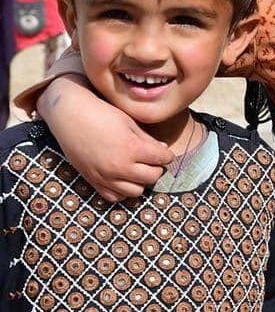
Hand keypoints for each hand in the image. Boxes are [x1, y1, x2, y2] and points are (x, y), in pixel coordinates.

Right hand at [37, 75, 173, 200]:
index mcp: (131, 148)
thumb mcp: (130, 123)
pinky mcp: (92, 181)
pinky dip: (123, 191)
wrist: (69, 116)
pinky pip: (114, 197)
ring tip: (138, 170)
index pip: (162, 159)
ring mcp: (104, 176)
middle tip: (153, 161)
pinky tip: (123, 179)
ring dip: (141, 181)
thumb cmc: (101, 114)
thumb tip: (164, 149)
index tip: (165, 153)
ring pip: (136, 191)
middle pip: (152, 177)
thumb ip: (148, 140)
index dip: (167, 156)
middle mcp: (119, 166)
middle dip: (157, 168)